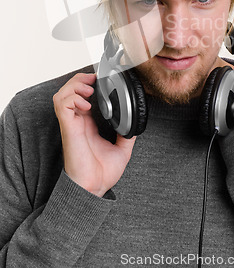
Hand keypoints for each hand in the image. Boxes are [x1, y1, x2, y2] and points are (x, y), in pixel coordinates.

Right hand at [53, 72, 135, 196]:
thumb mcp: (122, 148)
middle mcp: (78, 121)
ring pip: (62, 94)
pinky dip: (73, 99)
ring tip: (89, 90)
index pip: (82, 96)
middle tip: (94, 80)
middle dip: (80, 80)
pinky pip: (62, 106)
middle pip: (69, 90)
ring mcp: (71, 124)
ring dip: (75, 86)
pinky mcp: (68, 129)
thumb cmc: (102, 173)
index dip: (88, 84)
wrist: (94, 188)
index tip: (102, 80)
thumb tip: (136, 123)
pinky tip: (86, 104)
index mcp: (88, 123)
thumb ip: (127, 133)